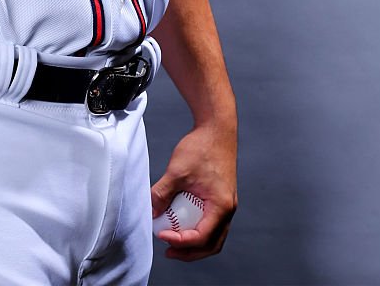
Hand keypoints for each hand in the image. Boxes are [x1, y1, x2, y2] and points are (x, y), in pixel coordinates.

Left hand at [151, 119, 237, 261]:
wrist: (217, 128)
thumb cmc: (202, 147)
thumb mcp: (177, 171)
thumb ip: (163, 193)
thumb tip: (151, 211)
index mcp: (221, 206)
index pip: (202, 236)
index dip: (181, 241)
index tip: (162, 235)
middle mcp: (228, 208)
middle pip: (211, 243)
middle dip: (189, 252)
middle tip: (168, 250)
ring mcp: (226, 203)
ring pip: (214, 235)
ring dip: (194, 242)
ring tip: (174, 241)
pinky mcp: (221, 196)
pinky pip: (212, 222)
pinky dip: (198, 228)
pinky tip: (182, 222)